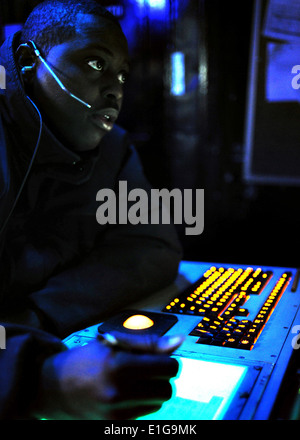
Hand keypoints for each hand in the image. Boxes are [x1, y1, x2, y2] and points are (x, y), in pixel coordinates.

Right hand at [33, 332, 183, 419]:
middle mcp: (119, 391)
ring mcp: (117, 412)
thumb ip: (148, 343)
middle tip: (146, 368)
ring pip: (158, 402)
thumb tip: (179, 342)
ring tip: (134, 381)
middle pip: (167, 388)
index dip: (168, 359)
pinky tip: (126, 393)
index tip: (160, 357)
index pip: (169, 367)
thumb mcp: (114, 343)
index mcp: (120, 365)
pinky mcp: (115, 424)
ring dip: (153, 390)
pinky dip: (142, 402)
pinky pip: (146, 413)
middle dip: (162, 377)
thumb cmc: (85, 360)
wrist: (54, 388)